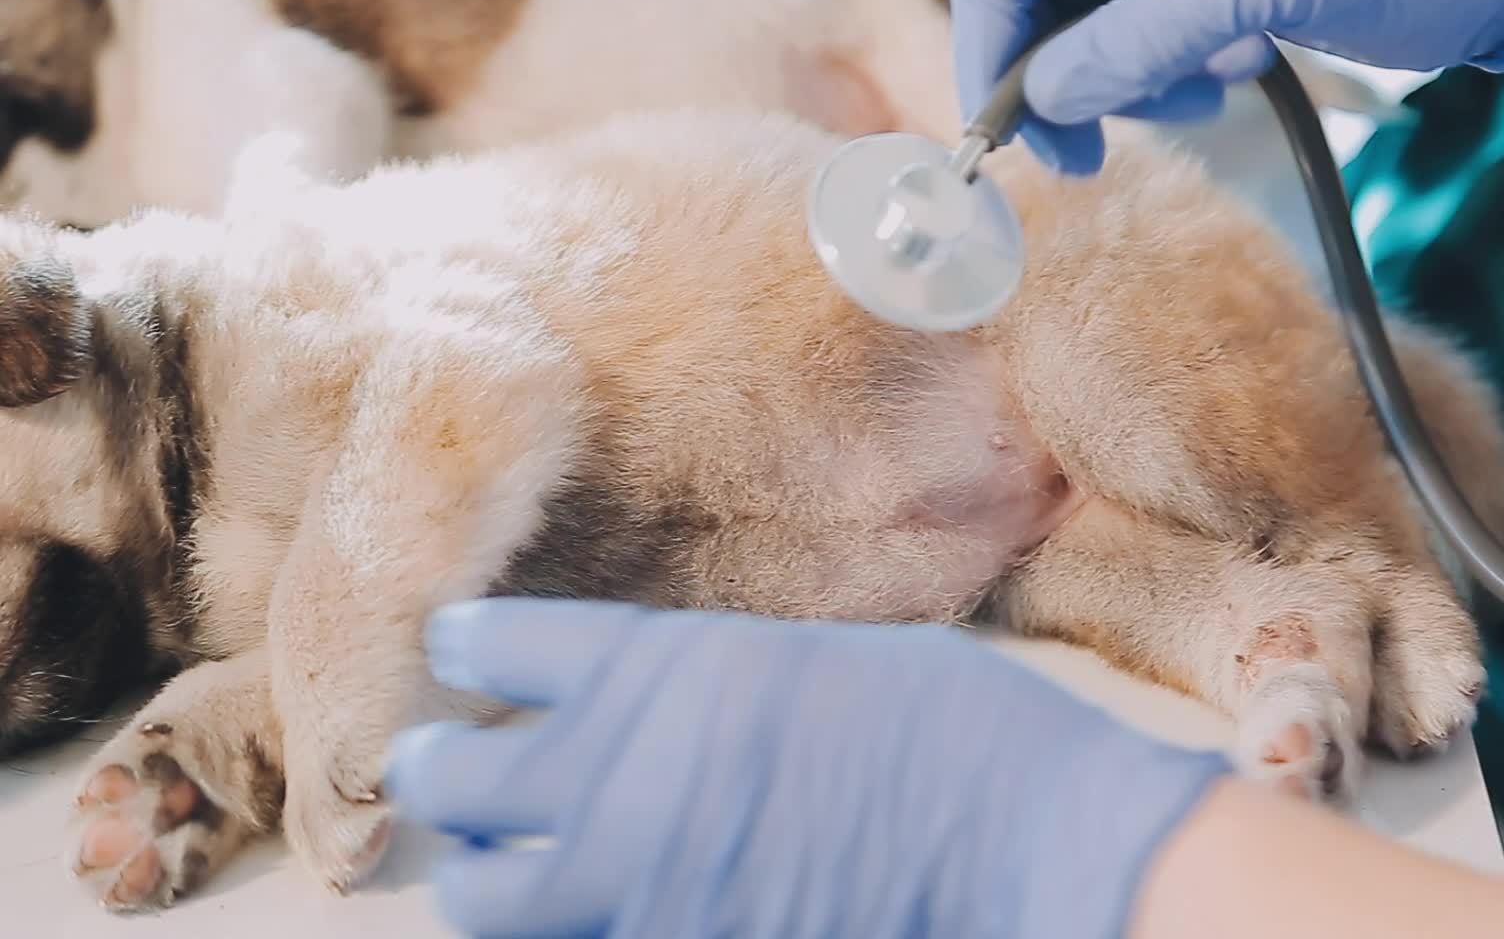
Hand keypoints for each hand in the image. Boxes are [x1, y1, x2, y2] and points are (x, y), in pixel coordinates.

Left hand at [384, 599, 1230, 938]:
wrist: (1024, 844)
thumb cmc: (953, 733)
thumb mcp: (820, 662)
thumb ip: (711, 687)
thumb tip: (659, 711)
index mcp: (668, 674)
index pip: (504, 646)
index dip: (468, 642)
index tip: (454, 643)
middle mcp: (624, 781)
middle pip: (458, 775)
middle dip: (436, 768)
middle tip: (430, 764)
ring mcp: (640, 891)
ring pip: (487, 901)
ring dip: (482, 878)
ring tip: (485, 870)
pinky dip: (570, 934)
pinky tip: (591, 917)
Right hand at [946, 0, 1503, 172]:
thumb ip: (1140, 34)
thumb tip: (1043, 96)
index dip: (988, 15)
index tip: (1003, 111)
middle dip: (1054, 63)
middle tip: (1078, 151)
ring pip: (1092, 5)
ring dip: (1126, 72)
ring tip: (1204, 91)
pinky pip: (1150, 20)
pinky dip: (1172, 64)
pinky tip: (1237, 67)